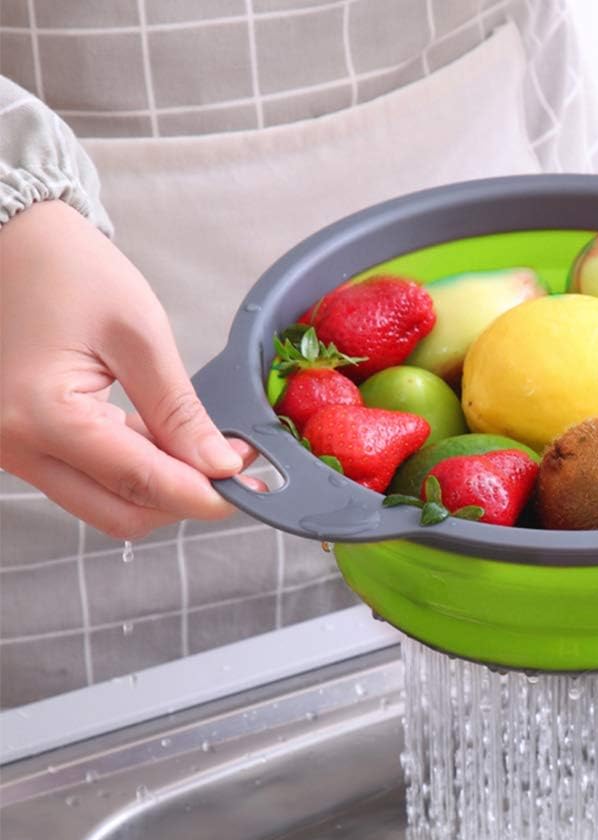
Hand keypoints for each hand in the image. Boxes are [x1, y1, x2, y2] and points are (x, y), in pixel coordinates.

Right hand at [0, 200, 257, 538]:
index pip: (140, 484)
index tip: (250, 489)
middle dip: (182, 500)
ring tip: (199, 446)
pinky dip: (131, 470)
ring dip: (159, 487)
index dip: (203, 495)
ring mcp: (13, 450)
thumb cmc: (67, 271)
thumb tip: (220, 465)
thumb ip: (180, 410)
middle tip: (229, 470)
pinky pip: (87, 480)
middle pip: (119, 514)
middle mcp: (16, 445)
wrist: (9, 243)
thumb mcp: (138, 335)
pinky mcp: (22, 444)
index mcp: (41, 415)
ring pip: (104, 503)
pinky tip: (162, 439)